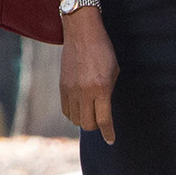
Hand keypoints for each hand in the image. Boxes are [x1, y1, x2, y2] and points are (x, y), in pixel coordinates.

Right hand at [60, 22, 119, 143]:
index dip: (109, 133)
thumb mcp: (114, 72)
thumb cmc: (104, 51)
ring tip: (91, 113)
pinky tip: (81, 108)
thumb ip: (108, 93)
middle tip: (102, 122)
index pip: (104, 120)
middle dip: (97, 127)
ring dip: (84, 121)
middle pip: (88, 124)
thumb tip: (104, 111)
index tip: (112, 140)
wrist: (82, 34)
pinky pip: (66, 111)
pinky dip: (74, 114)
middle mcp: (84, 92)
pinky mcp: (62, 87)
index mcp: (101, 88)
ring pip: (75, 120)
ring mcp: (70, 90)